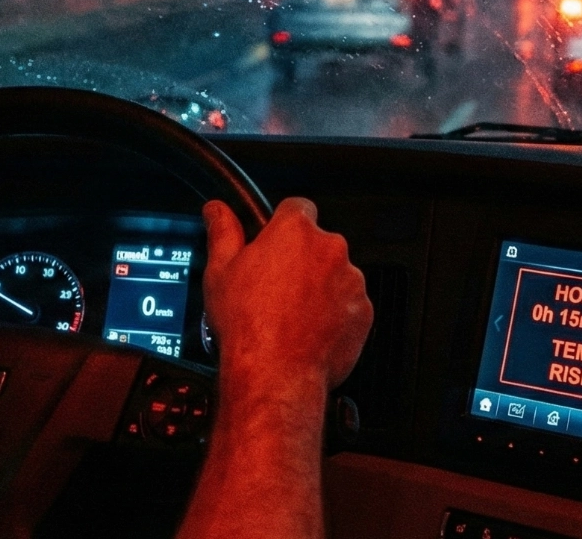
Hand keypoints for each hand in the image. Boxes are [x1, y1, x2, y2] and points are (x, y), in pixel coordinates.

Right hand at [202, 198, 372, 401]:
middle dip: (301, 260)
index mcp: (295, 231)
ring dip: (320, 287)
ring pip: (335, 275)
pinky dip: (335, 313)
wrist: (275, 373)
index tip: (273, 243)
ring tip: (291, 314)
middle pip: (317, 243)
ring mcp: (351, 280)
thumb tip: (217, 211)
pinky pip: (350, 304)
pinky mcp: (364, 311)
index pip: (297, 208)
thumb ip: (222, 232)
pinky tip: (309, 329)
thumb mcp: (220, 271)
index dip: (282, 225)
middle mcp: (329, 249)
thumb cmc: (248, 325)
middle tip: (274, 287)